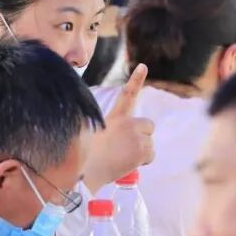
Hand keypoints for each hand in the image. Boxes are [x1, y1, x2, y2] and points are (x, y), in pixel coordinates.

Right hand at [84, 64, 154, 191]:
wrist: (87, 169)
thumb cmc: (85, 158)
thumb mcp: (93, 138)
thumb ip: (108, 135)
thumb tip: (116, 145)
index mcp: (114, 117)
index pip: (127, 95)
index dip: (136, 79)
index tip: (143, 65)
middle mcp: (127, 122)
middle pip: (148, 125)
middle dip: (142, 136)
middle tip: (125, 149)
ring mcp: (136, 134)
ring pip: (149, 143)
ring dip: (140, 152)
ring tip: (121, 159)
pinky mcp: (143, 147)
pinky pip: (150, 156)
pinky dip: (142, 162)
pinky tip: (127, 164)